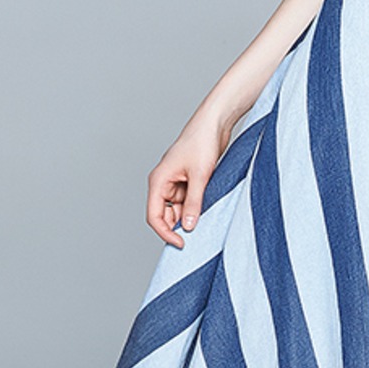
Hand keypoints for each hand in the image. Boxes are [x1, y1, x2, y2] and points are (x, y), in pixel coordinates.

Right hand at [146, 110, 234, 248]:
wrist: (214, 124)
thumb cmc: (202, 142)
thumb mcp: (200, 176)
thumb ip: (194, 203)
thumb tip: (188, 227)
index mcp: (158, 181)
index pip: (154, 216)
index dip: (165, 233)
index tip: (181, 244)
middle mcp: (164, 183)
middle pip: (164, 215)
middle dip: (178, 226)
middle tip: (197, 236)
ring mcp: (176, 183)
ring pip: (178, 210)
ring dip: (189, 216)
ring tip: (206, 218)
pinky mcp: (188, 181)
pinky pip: (188, 201)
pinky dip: (196, 207)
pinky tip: (209, 208)